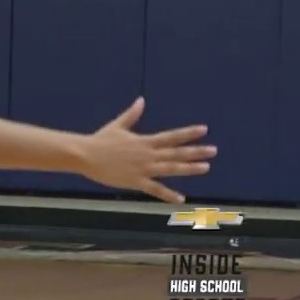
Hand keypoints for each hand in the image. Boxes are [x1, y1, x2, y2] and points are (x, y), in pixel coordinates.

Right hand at [78, 97, 214, 203]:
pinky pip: (155, 189)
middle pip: (176, 153)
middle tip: (213, 151)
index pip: (171, 136)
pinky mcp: (136, 181)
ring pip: (171, 169)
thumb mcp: (118, 125)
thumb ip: (132, 114)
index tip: (204, 129)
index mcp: (144, 141)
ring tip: (205, 167)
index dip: (188, 133)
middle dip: (196, 151)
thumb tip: (141, 100)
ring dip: (189, 168)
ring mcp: (143, 168)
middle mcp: (148, 154)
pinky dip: (169, 194)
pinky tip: (181, 198)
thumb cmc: (100, 140)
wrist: (85, 154)